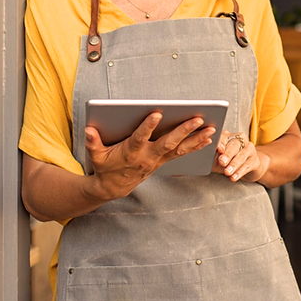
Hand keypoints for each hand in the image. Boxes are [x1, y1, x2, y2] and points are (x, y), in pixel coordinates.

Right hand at [85, 112, 215, 199]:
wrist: (114, 187)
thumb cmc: (105, 166)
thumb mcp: (96, 155)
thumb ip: (93, 142)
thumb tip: (89, 130)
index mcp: (131, 152)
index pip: (140, 137)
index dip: (148, 126)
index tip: (157, 113)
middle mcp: (148, 156)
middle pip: (168, 142)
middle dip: (184, 130)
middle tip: (198, 118)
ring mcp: (158, 160)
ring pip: (180, 148)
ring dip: (196, 138)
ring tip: (211, 128)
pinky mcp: (163, 161)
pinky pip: (182, 153)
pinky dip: (196, 146)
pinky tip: (208, 138)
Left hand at [214, 130, 269, 182]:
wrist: (245, 167)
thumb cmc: (227, 161)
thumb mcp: (217, 157)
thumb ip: (211, 155)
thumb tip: (204, 156)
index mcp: (228, 136)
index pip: (224, 137)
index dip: (221, 143)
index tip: (218, 149)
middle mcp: (240, 139)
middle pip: (234, 145)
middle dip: (227, 154)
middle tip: (222, 162)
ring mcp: (249, 149)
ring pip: (241, 155)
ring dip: (234, 164)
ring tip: (227, 172)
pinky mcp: (255, 160)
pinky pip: (247, 165)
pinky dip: (240, 172)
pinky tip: (234, 177)